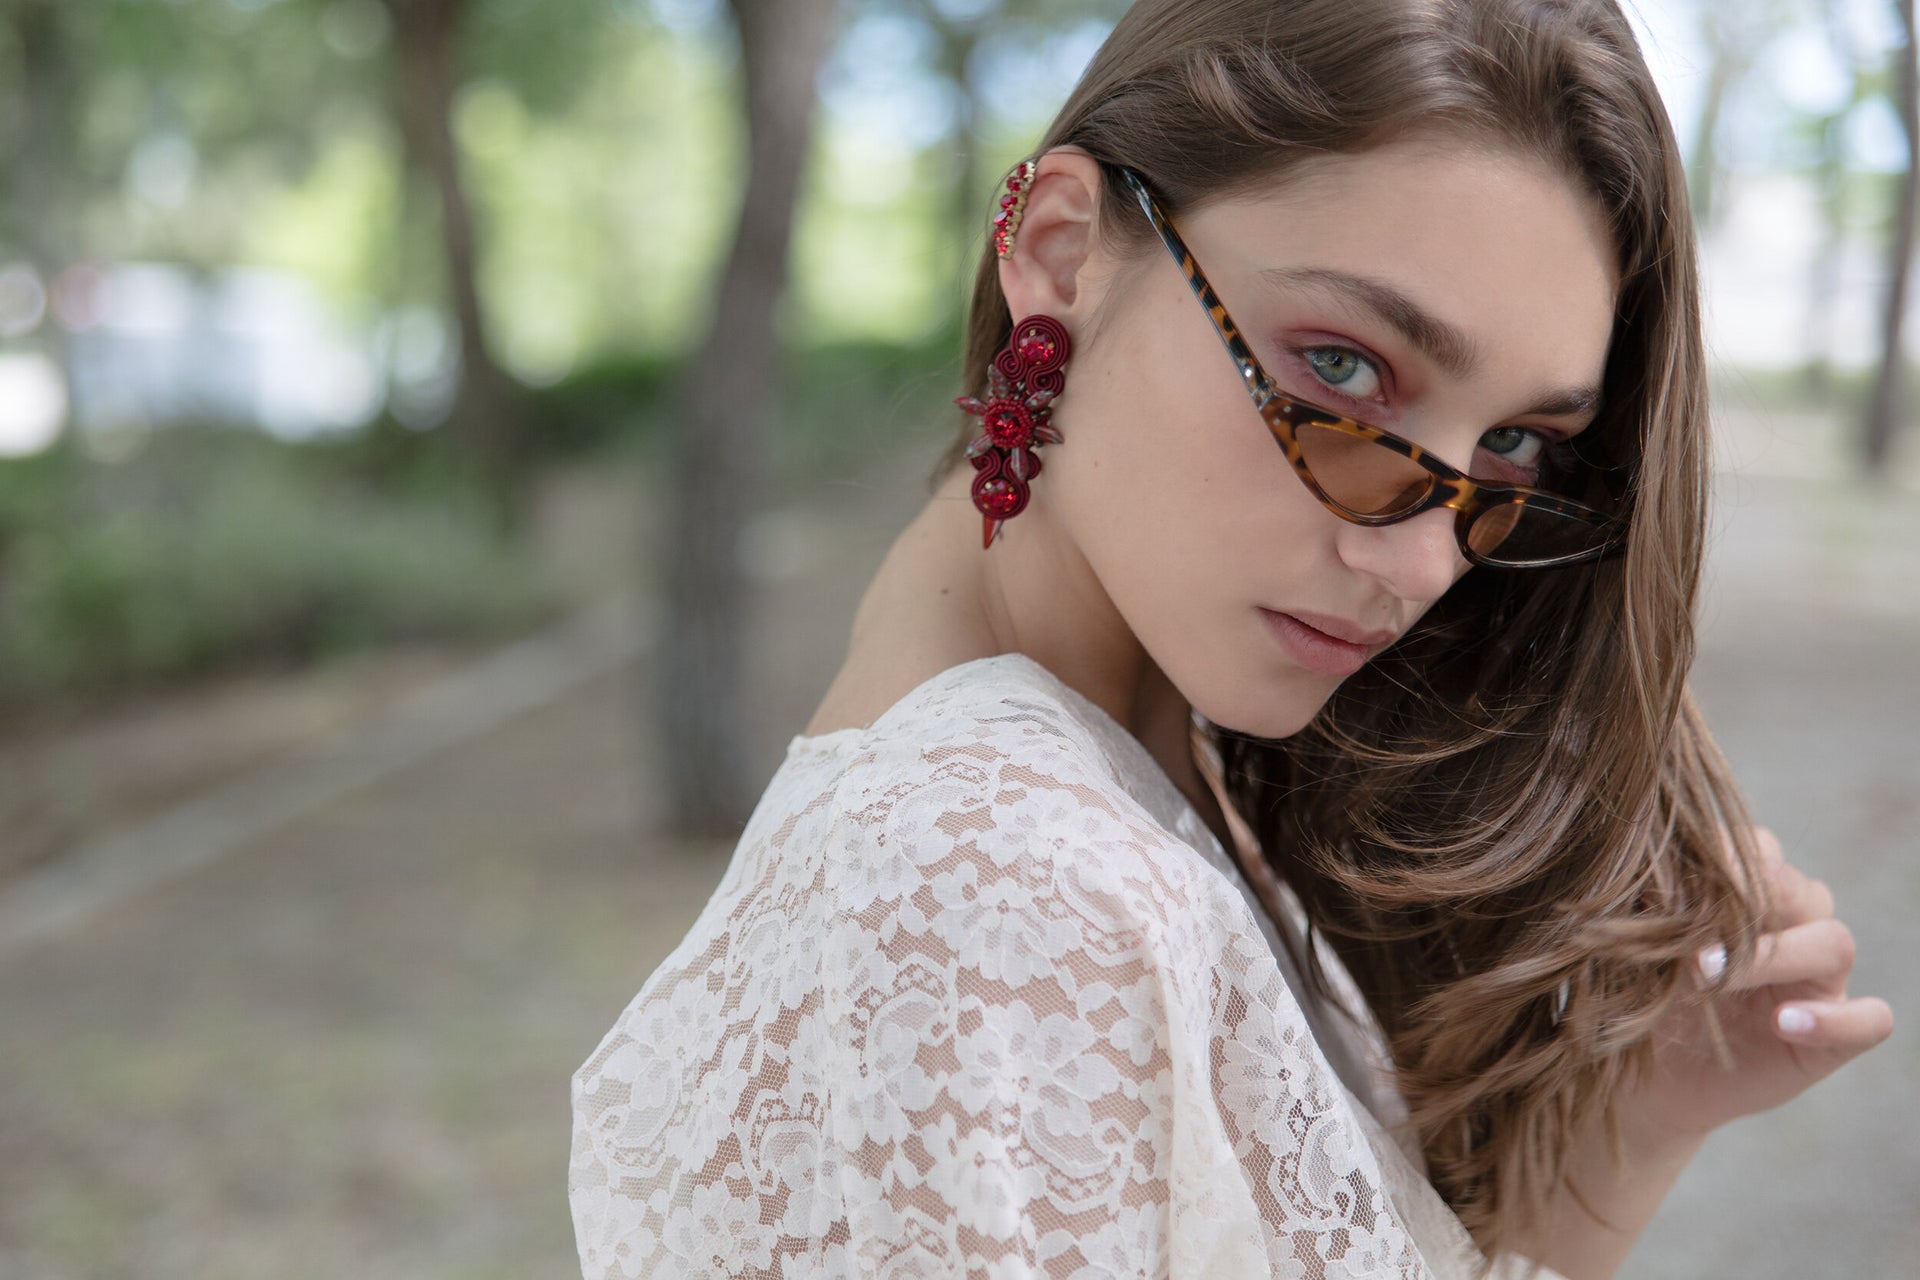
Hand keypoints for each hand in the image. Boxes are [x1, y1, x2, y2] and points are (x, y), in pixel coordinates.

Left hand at [1623, 826, 1892, 1144]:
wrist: (1642, 1075)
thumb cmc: (1638, 994)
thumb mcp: (1634, 947)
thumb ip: (1653, 909)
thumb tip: (1655, 877)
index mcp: (1749, 892)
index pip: (1757, 850)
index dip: (1717, 863)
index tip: (1660, 891)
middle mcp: (1792, 927)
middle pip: (1799, 889)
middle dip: (1745, 903)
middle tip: (1684, 936)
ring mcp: (1819, 982)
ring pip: (1833, 943)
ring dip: (1774, 955)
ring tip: (1709, 977)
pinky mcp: (1833, 1039)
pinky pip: (1868, 1021)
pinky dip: (1835, 1019)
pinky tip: (1784, 1023)